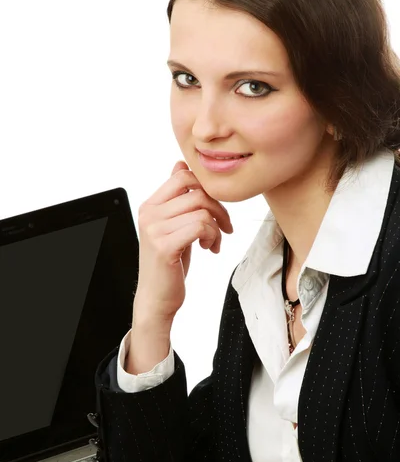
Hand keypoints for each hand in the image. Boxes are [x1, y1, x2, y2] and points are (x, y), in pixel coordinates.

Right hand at [133, 160, 232, 320]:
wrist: (157, 298)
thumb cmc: (169, 263)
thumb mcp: (174, 226)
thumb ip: (176, 198)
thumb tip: (179, 164)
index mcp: (150, 205)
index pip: (182, 176)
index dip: (206, 189)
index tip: (215, 210)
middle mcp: (149, 213)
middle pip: (196, 191)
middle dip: (218, 208)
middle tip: (225, 228)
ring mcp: (154, 229)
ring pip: (201, 209)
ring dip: (217, 227)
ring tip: (213, 242)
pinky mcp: (164, 245)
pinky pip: (200, 226)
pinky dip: (212, 236)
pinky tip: (209, 248)